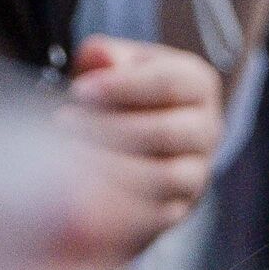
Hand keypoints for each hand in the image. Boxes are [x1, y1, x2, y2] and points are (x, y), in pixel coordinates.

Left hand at [62, 36, 222, 254]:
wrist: (128, 148)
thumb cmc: (119, 98)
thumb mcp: (113, 69)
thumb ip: (106, 57)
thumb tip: (99, 55)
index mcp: (197, 84)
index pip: (170, 82)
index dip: (123, 86)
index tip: (78, 90)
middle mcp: (206, 129)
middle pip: (167, 131)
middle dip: (111, 129)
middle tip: (62, 123)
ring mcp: (195, 173)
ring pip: (162, 176)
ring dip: (110, 169)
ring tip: (65, 157)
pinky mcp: (175, 210)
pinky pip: (149, 214)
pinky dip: (113, 206)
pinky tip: (76, 193)